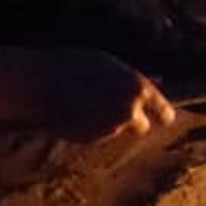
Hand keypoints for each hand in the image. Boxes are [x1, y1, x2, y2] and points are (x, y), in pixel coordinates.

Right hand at [0, 46, 175, 143]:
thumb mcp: (108, 66)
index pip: (165, 114)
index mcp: (139, 88)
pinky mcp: (92, 139)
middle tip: (117, 113)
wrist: (39, 83)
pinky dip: (90, 129)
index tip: (157, 117)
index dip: (160, 115)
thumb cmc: (72, 66)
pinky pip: (97, 135)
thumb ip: (132, 79)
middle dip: (133, 123)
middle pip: (142, 127)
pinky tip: (74, 113)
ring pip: (116, 130)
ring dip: (106, 123)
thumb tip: (159, 80)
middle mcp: (130, 110)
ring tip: (84, 104)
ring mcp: (111, 128)